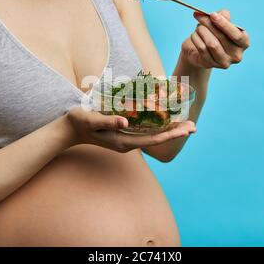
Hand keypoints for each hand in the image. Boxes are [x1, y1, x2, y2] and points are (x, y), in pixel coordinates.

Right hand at [65, 106, 196, 152]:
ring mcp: (126, 140)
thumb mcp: (91, 120)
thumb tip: (126, 122)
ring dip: (169, 130)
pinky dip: (158, 127)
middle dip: (175, 132)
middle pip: (157, 138)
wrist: (69, 130)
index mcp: (123, 142)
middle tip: (194, 126)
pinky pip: (145, 132)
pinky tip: (165, 121)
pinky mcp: (124, 134)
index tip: (186, 130)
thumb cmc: (79, 123)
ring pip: (153, 135)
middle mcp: (128, 143)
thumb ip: (107, 121)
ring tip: (186, 124)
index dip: (170, 134)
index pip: (153, 139)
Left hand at [181, 10, 249, 68]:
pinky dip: (196, 38)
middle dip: (209, 24)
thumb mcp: (221, 22)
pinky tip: (194, 34)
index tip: (213, 15)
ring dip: (201, 31)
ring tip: (198, 27)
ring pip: (211, 44)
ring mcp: (224, 62)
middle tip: (199, 16)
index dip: (224, 24)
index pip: (237, 35)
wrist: (201, 48)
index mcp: (243, 43)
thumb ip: (223, 16)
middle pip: (222, 38)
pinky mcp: (210, 64)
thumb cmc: (215, 32)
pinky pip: (202, 49)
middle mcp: (236, 55)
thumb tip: (217, 14)